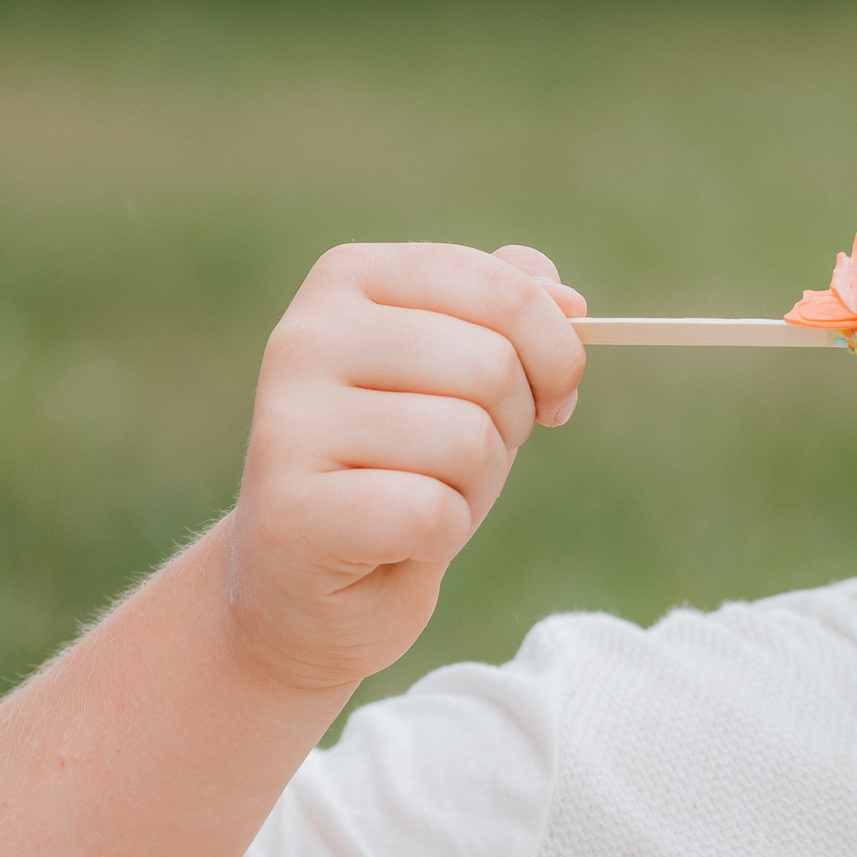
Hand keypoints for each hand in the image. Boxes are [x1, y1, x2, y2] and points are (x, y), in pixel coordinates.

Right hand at [226, 243, 585, 694]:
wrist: (310, 577)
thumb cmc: (402, 460)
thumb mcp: (466, 371)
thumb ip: (510, 311)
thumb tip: (568, 301)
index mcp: (349, 278)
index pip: (505, 289)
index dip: (556, 353)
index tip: (549, 394)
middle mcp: (306, 335)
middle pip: (492, 365)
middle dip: (510, 426)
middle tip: (462, 458)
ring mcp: (288, 421)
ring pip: (467, 439)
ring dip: (474, 484)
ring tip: (421, 495)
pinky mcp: (289, 509)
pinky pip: (432, 510)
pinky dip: (442, 534)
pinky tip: (396, 539)